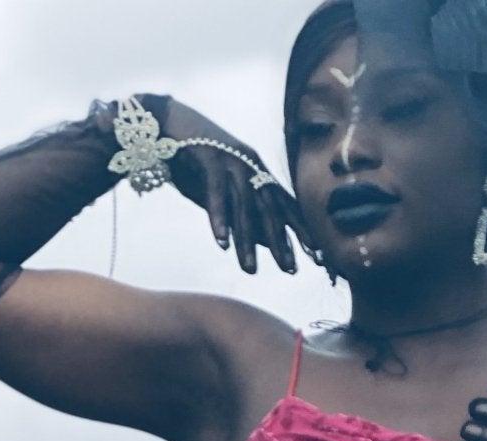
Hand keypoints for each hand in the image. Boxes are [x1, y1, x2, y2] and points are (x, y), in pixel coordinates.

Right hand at [158, 98, 316, 275]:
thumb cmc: (200, 164)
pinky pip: (216, 192)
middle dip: (281, 240)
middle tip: (290, 269)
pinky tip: (221, 242)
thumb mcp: (227, 195)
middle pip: (270, 209)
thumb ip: (247, 215)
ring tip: (250, 269)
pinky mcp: (209, 158)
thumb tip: (270, 243)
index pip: (285, 206)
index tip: (316, 256)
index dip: (301, 231)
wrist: (169, 125)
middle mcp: (251, 167)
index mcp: (259, 174)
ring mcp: (231, 161)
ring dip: (246, 240)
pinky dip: (218, 218)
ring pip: (243, 206)